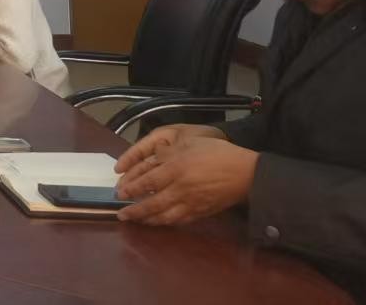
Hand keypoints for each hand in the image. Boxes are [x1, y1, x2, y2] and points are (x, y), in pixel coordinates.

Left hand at [114, 129, 255, 225]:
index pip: (148, 182)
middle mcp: (180, 189)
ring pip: (165, 216)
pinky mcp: (202, 212)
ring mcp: (192, 203)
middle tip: (121, 214)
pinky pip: (180, 221)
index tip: (119, 194)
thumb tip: (153, 156)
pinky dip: (167, 223)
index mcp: (176, 169)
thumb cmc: (217, 153)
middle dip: (135, 211)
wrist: (246, 173)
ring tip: (136, 221)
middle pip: (152, 204)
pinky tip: (159, 222)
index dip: (132, 189)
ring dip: (148, 220)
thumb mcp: (190, 143)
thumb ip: (169, 151)